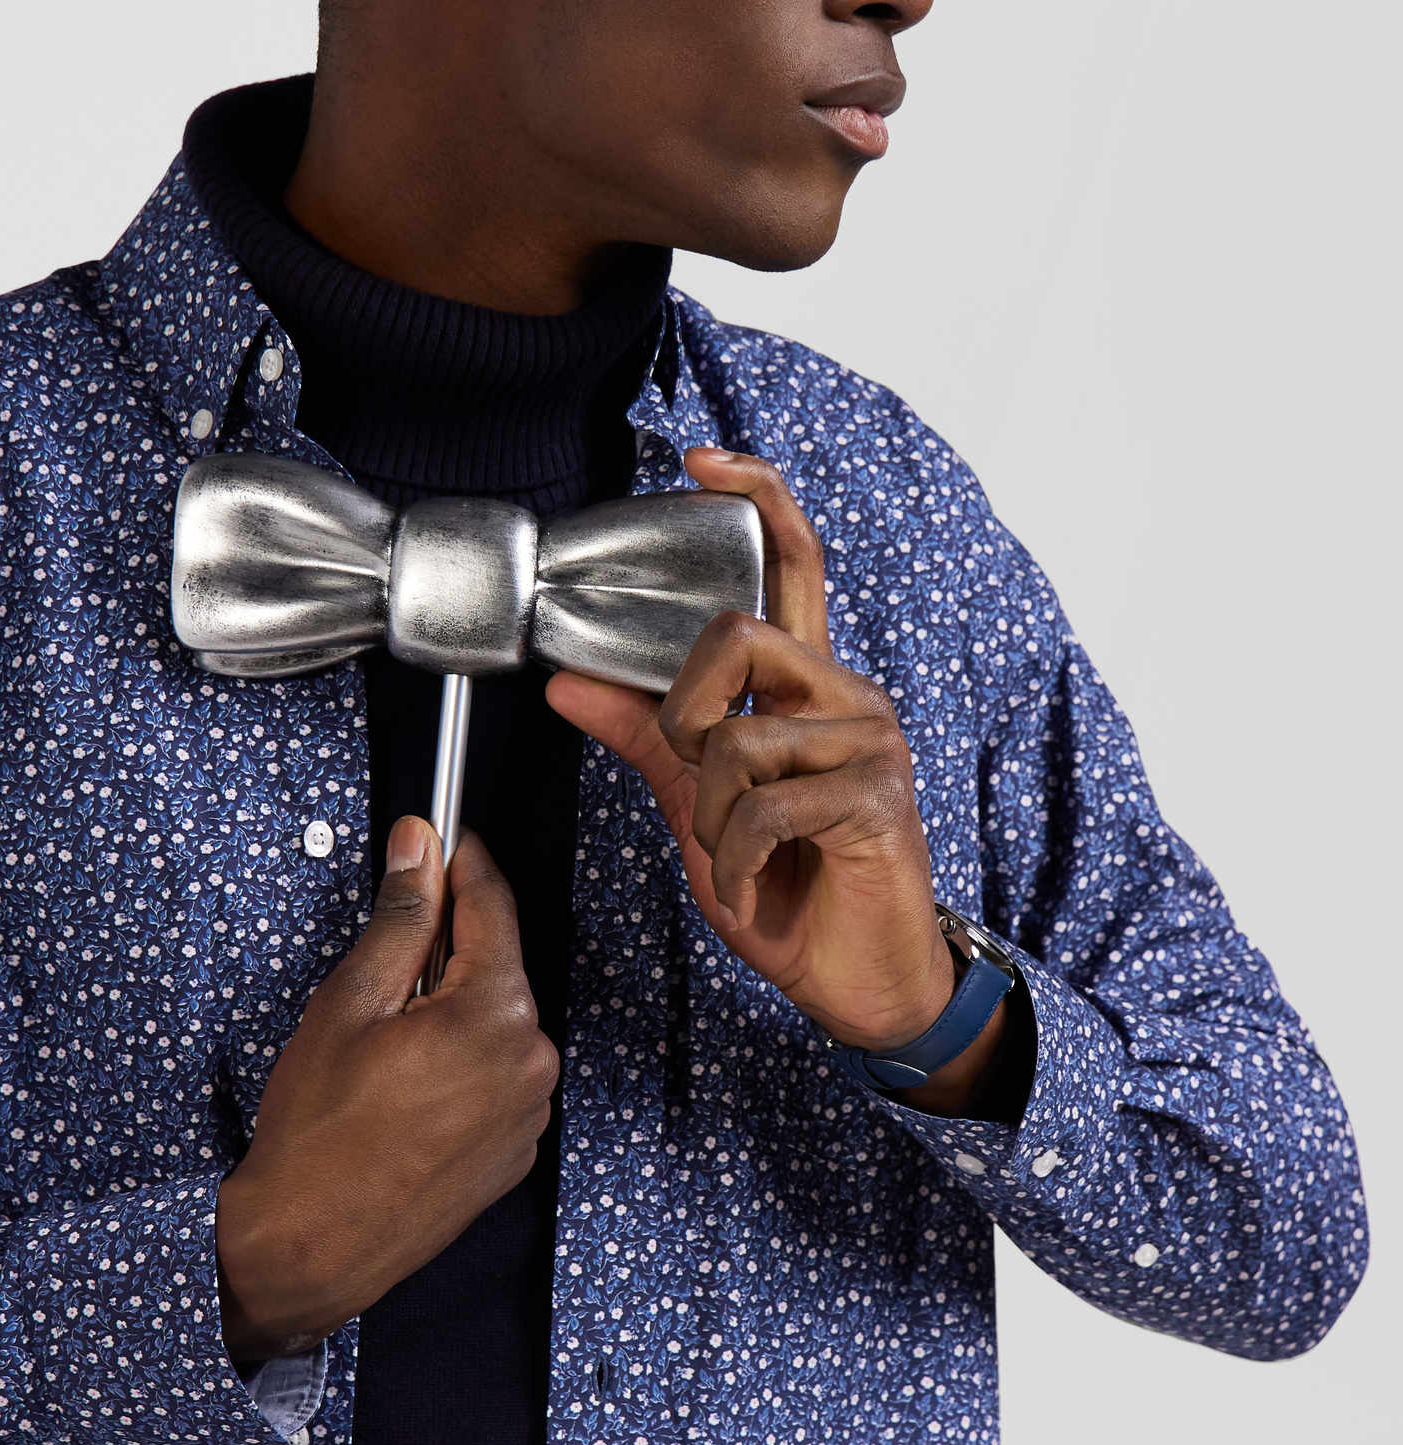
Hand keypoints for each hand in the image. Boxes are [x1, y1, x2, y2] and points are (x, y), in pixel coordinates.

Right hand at [215, 819, 559, 1365]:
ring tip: (385, 1050)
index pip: (493, 906)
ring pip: (495, 1026)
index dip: (462, 864)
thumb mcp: (350, 1002)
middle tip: (383, 971)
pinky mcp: (515, 1153)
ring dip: (453, 1014)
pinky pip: (496, 1080)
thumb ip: (400, 918)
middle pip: (496, 968)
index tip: (441, 839)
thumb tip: (421, 847)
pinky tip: (405, 1091)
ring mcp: (529, 1114)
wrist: (309, 1248)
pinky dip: (461, 1067)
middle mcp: (532, 1062)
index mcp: (497, 1014)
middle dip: (447, 954)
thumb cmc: (319, 1131)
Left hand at [543, 445, 1010, 1111]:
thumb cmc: (791, 887)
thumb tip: (566, 679)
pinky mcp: (877, 799)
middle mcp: (845, 696)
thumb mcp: (697, 806)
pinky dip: (737, 864)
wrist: (860, 984)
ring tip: (734, 860)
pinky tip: (756, 894)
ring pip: (737, 739)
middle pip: (738, 633)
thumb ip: (643, 737)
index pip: (792, 563)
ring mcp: (869, 743)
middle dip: (682, 711)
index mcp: (806, 685)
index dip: (754, 501)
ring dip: (708, 818)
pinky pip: (764, 809)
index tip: (701, 461)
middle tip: (691, 775)